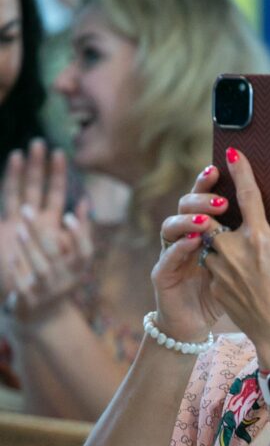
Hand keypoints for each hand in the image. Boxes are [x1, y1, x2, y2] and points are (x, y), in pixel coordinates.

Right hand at [0, 140, 69, 297]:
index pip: (52, 192)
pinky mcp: (2, 236)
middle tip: (38, 142)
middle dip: (36, 166)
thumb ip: (80, 232)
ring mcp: (13, 227)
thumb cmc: (53, 279)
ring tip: (19, 154)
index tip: (60, 152)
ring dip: (17, 175)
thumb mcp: (74, 255)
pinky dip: (3, 196)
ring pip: (15, 194)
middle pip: (33, 187)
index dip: (56, 174)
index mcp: (47, 223)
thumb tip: (85, 203)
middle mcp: (30, 221)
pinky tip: (5, 184)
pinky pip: (1, 211)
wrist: (33, 302)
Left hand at [10, 199, 92, 321]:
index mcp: (78, 269)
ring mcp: (48, 292)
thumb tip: (85, 201)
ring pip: (41, 270)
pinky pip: (23, 287)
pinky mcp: (30, 301)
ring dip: (29, 249)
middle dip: (40, 232)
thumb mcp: (72, 259)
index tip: (68, 216)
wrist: (45, 318)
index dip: (78, 235)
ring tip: (18, 230)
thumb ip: (80, 231)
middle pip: (55, 254)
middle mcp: (66, 281)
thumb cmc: (60, 278)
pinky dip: (17, 272)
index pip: (85, 252)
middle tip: (26, 209)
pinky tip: (10, 258)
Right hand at [151, 165, 230, 341]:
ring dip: (187, 218)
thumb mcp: (262, 258)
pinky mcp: (164, 275)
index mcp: (212, 228)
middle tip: (222, 200)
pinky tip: (193, 241)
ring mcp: (175, 254)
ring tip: (207, 220)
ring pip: (171, 225)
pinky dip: (179, 247)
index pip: (211, 197)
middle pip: (187, 205)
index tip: (230, 162)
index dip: (215, 179)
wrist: (221, 328)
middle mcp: (189, 236)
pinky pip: (167, 257)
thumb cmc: (244, 291)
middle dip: (201, 197)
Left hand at [203, 151, 269, 367]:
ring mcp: (220, 268)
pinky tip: (241, 271)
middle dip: (218, 208)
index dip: (241, 170)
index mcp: (259, 238)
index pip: (247, 194)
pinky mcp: (214, 283)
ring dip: (220, 237)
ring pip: (211, 240)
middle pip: (216, 215)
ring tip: (240, 247)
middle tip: (227, 207)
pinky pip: (212, 262)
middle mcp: (234, 250)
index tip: (232, 152)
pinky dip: (221, 259)